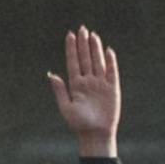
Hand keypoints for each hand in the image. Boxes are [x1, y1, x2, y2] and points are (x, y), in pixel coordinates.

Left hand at [47, 24, 120, 157]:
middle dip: (83, 44)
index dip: (71, 48)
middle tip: (82, 29)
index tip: (70, 35)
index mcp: (76, 85)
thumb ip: (59, 91)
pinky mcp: (112, 89)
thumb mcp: (65, 108)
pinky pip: (112, 72)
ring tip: (93, 35)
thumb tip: (52, 74)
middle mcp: (88, 82)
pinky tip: (108, 51)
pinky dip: (110, 62)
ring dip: (95, 49)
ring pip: (98, 62)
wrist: (96, 135)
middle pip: (85, 58)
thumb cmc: (79, 124)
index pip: (73, 62)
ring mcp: (100, 84)